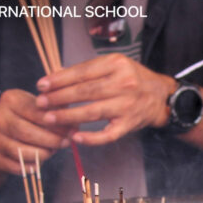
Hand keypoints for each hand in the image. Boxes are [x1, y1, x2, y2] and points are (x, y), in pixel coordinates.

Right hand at [0, 89, 72, 187]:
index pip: (36, 113)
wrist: (1, 131)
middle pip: (27, 133)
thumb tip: (74, 125)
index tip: (71, 132)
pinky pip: (15, 165)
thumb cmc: (28, 116)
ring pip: (21, 151)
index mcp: (10, 99)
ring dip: (42, 154)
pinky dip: (31, 166)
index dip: (56, 124)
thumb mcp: (40, 106)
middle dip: (51, 141)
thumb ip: (57, 110)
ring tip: (51, 151)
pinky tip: (39, 162)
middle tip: (64, 143)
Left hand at [34, 53, 175, 145]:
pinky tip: (75, 137)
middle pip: (85, 92)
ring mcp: (127, 106)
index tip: (42, 85)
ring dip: (68, 116)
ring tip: (49, 118)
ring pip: (93, 112)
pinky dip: (91, 138)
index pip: (82, 72)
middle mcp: (124, 84)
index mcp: (117, 65)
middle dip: (59, 98)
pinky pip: (108, 134)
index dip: (59, 80)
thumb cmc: (134, 79)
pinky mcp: (129, 124)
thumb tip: (57, 77)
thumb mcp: (114, 65)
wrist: (161, 97)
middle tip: (41, 103)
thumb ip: (88, 70)